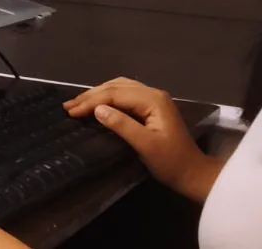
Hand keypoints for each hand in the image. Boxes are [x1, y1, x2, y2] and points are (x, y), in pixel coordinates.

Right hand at [64, 77, 220, 203]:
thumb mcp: (145, 146)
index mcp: (153, 100)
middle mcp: (153, 93)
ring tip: (78, 103)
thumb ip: (122, 125)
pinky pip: (125, 94)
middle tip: (68, 106)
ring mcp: (153, 99)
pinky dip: (107, 96)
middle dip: (90, 95)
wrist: (193, 174)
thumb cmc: (170, 162)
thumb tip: (97, 110)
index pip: (115, 94)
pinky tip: (98, 103)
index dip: (91, 101)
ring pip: (119, 87)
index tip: (71, 112)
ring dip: (97, 94)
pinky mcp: (152, 107)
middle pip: (116, 87)